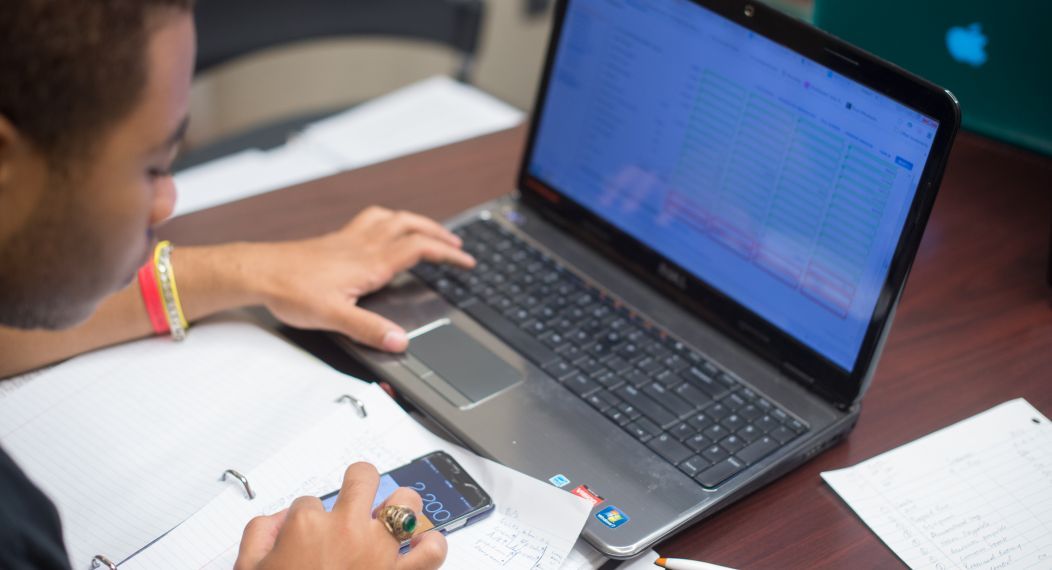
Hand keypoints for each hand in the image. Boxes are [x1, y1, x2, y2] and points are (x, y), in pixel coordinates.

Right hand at [234, 462, 447, 569]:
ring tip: (392, 517)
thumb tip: (278, 520)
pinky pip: (431, 552)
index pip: (308, 501)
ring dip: (400, 507)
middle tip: (356, 498)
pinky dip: (431, 546)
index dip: (306, 517)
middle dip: (359, 483)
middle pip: (364, 478)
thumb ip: (259, 534)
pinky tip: (422, 545)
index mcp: (307, 526)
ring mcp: (378, 550)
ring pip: (405, 502)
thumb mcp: (249, 568)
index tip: (305, 535)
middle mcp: (348, 530)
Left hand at [250, 206, 474, 351]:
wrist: (259, 272)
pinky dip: (389, 220)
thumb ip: (370, 330)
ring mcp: (350, 239)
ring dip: (416, 220)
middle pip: (411, 225)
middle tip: (456, 243)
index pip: (419, 249)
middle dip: (438, 232)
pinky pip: (371, 219)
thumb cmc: (291, 290)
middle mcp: (364, 245)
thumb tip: (401, 341)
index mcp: (371, 263)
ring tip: (429, 230)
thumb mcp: (334, 317)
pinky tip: (385, 229)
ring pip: (392, 217)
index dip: (447, 253)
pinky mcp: (336, 240)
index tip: (466, 261)